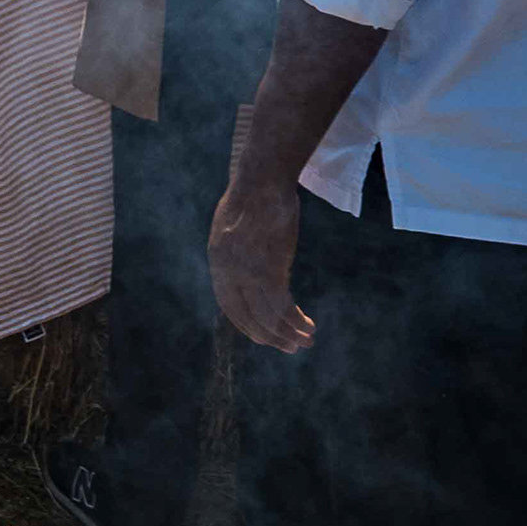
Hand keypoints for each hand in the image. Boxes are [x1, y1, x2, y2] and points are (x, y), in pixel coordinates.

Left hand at [208, 176, 315, 353]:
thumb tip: (247, 270)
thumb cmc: (253, 196)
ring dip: (288, 333)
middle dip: (268, 336)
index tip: (263, 335)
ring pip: (267, 316)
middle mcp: (228, 270)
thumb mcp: (234, 226)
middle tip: (288, 347)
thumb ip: (236, 251)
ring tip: (306, 341)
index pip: (229, 305)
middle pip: (247, 316)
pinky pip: (283, 305)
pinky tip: (309, 325)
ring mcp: (248, 271)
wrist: (263, 178)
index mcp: (217, 260)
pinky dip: (297, 320)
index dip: (246, 324)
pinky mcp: (269, 268)